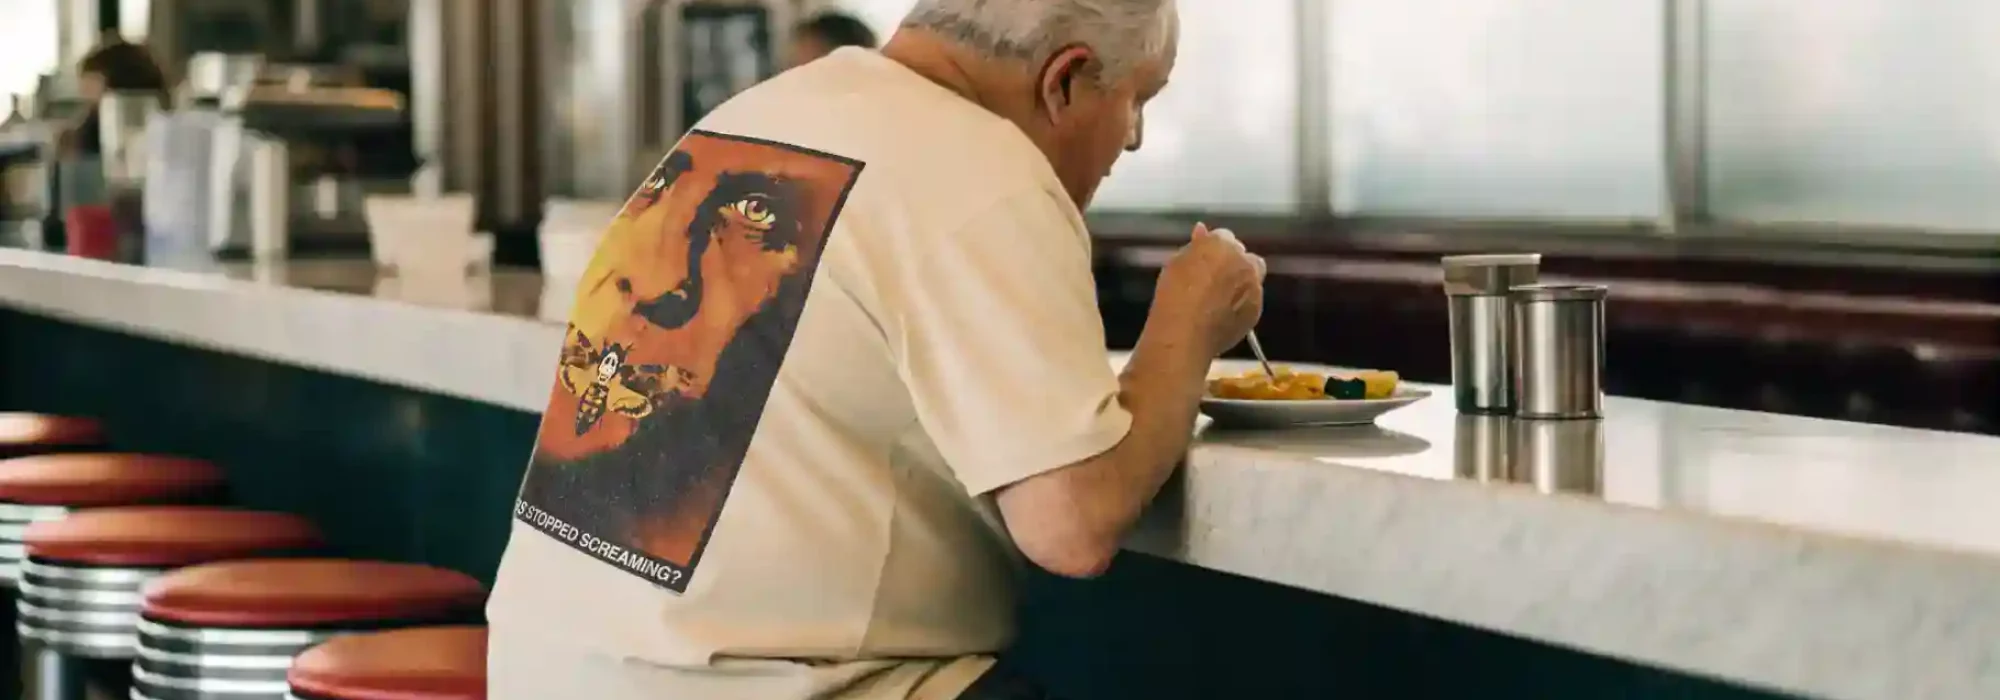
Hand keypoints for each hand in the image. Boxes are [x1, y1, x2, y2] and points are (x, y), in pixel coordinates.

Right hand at [1148, 222, 1265, 356]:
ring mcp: (1254, 286)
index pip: (1223, 237)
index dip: (1213, 250)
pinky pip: (1251, 301)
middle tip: (1214, 280)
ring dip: (1240, 284)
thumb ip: (1195, 246)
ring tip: (1217, 301)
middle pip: (1244, 256)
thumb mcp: (1176, 263)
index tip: (1202, 262)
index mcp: (1222, 244)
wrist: (1185, 333)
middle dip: (1233, 263)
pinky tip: (1224, 315)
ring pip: (1252, 279)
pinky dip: (1241, 304)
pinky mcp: (1257, 310)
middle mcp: (1244, 261)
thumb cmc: (1173, 295)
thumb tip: (1202, 230)